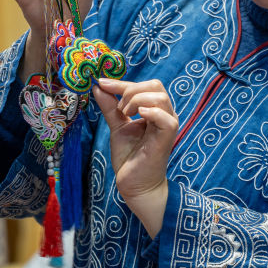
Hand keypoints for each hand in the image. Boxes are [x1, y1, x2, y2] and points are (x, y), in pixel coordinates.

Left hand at [92, 78, 177, 236]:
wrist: (135, 184)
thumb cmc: (129, 156)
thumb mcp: (117, 126)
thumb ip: (110, 107)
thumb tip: (98, 87)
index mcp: (154, 110)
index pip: (144, 86)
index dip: (122, 83)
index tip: (102, 82)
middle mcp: (164, 114)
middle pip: (155, 86)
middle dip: (131, 90)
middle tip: (118, 108)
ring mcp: (168, 125)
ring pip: (160, 97)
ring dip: (137, 100)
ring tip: (124, 114)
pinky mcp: (168, 137)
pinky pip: (165, 117)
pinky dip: (151, 112)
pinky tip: (138, 116)